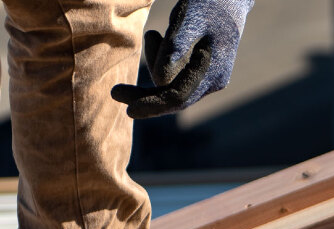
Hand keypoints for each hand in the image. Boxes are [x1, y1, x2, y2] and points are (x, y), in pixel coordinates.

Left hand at [111, 0, 252, 118]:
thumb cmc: (207, 5)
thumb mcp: (189, 21)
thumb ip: (175, 49)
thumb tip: (160, 79)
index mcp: (213, 73)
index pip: (179, 97)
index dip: (153, 104)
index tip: (129, 109)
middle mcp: (214, 81)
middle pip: (175, 98)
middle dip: (146, 97)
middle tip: (115, 93)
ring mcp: (210, 78)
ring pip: (173, 86)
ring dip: (154, 66)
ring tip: (153, 34)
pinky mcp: (202, 71)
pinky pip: (176, 76)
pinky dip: (160, 62)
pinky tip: (157, 36)